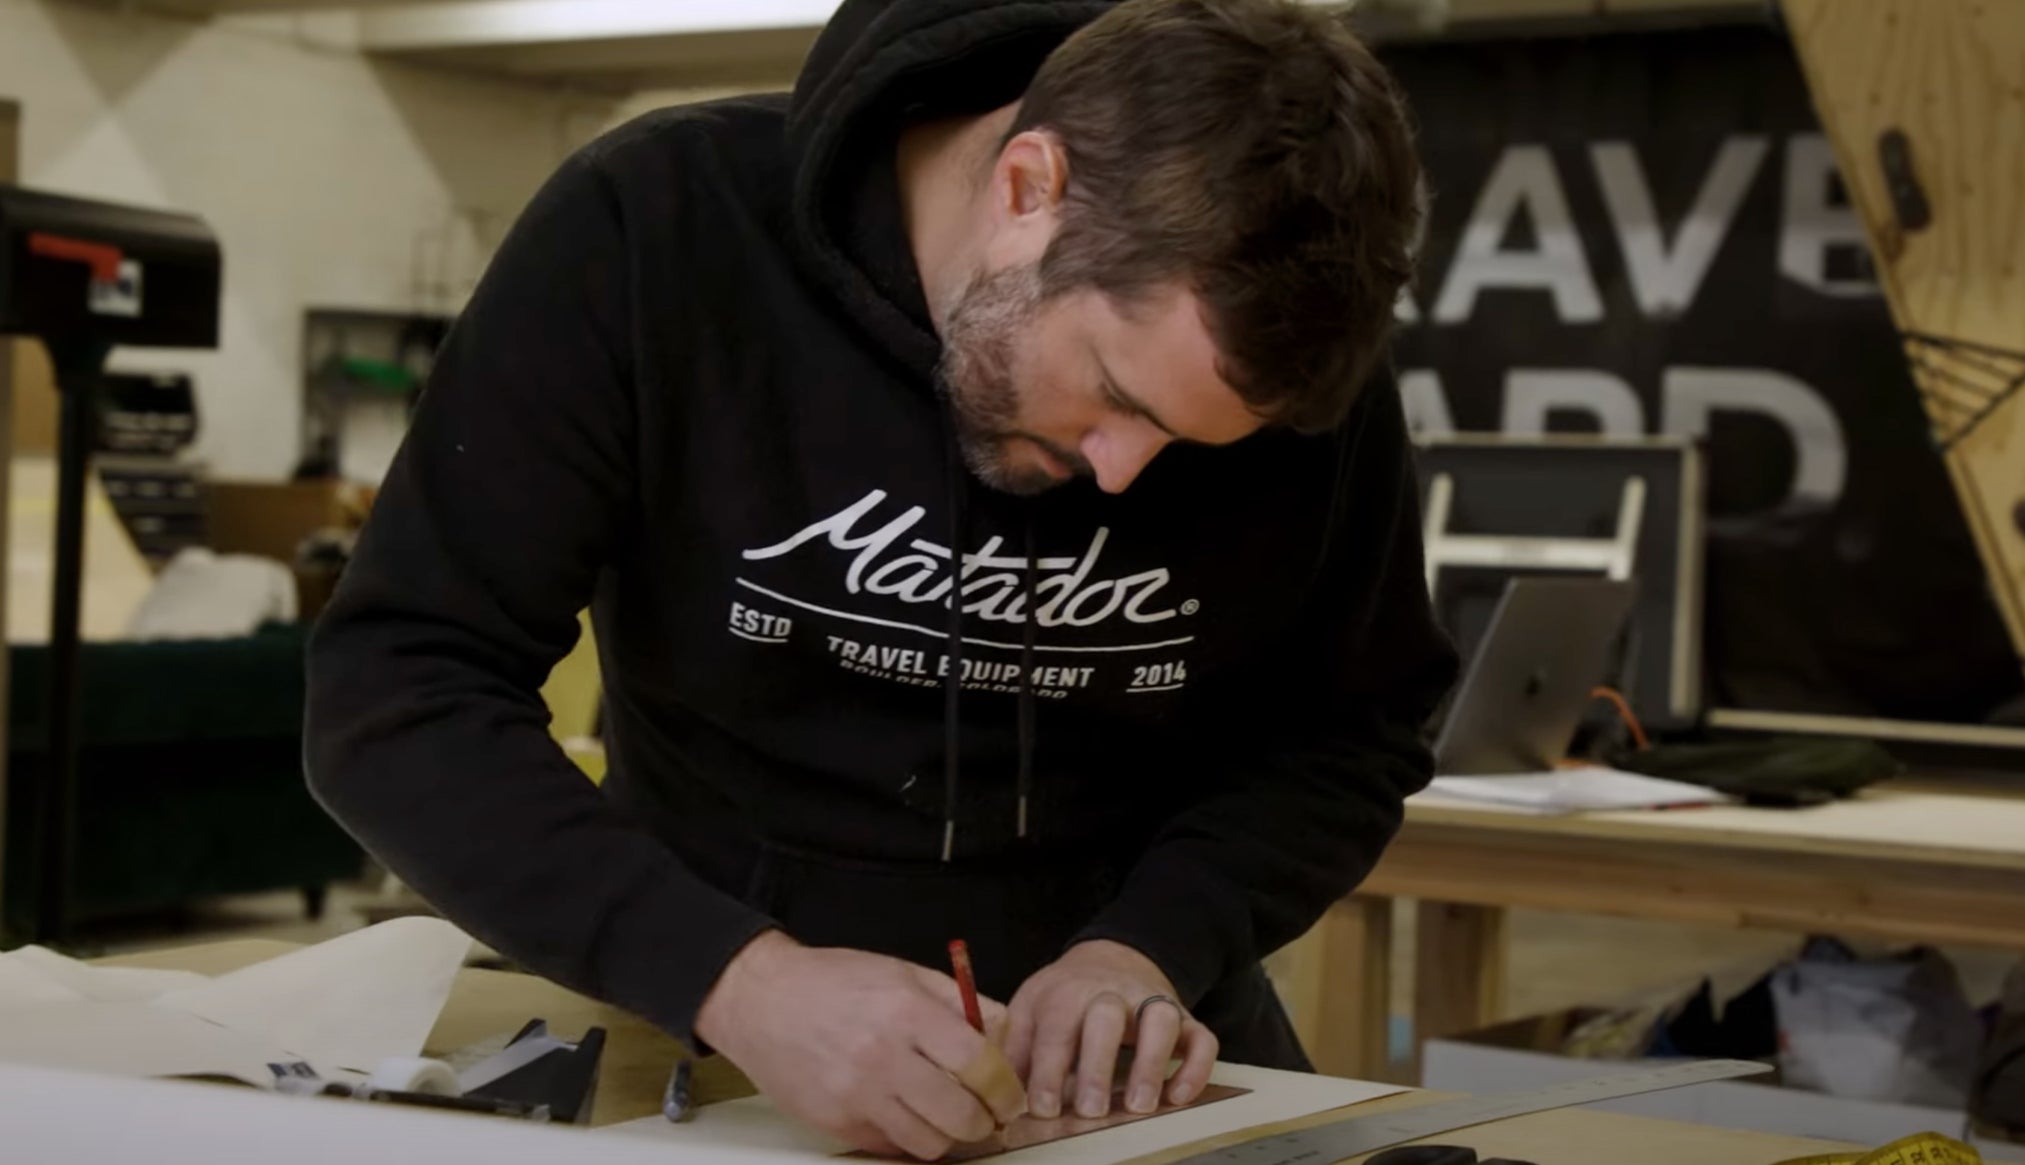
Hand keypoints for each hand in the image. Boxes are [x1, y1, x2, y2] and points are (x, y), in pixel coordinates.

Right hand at [695, 932, 1025, 1160]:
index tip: (1011, 1096)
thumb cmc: (831, 981)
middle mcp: (883, 1058)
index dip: (1005, 1087)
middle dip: (985, 1120)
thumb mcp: (902, 972)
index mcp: (906, 1013)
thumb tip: (1001, 1030)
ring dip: (948, 1135)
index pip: (978, 1064)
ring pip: (928, 1142)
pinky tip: (908, 1116)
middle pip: (960, 1114)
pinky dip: (908, 1138)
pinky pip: (890, 1147)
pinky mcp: (836, 1122)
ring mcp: (857, 1096)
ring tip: (947, 1116)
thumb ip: (957, 1000)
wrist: (760, 1001)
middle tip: (988, 1114)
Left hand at [1004, 940, 1217, 1121]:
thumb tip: (1000, 1092)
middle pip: (1106, 1018)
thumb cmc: (1064, 996)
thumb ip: (1015, 1048)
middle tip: (1090, 1111)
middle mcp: (1112, 994)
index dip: (1048, 1071)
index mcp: (1066, 992)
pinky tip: (1178, 1096)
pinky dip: (1196, 1067)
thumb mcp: (1030, 1009)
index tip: (1043, 1108)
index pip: (1056, 1029)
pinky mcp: (1185, 1018)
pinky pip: (1202, 1038)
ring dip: (1151, 1063)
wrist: (1112, 958)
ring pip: (1160, 1020)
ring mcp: (1151, 1003)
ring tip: (1139, 1105)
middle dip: (1097, 1066)